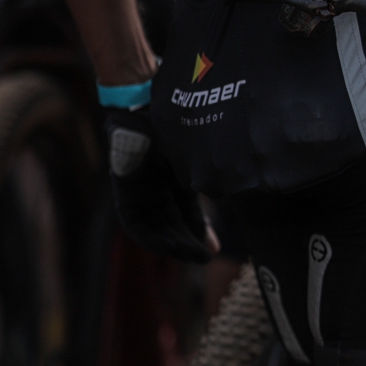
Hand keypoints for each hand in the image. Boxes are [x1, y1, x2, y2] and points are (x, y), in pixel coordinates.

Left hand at [107, 107, 214, 262]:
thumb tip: (240, 191)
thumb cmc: (181, 125)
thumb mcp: (200, 157)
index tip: (213, 248)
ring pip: (156, 228)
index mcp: (176, 177)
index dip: (199, 232)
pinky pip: (136, 225)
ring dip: (174, 245)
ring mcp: (140, 191)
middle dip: (189, 242)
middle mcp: (157, 187)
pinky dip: (152, 238)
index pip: (187, 213)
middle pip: (172, 223)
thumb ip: (212, 178)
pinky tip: (169, 247)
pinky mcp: (124, 195)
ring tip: (193, 257)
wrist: (150, 107)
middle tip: (205, 258)